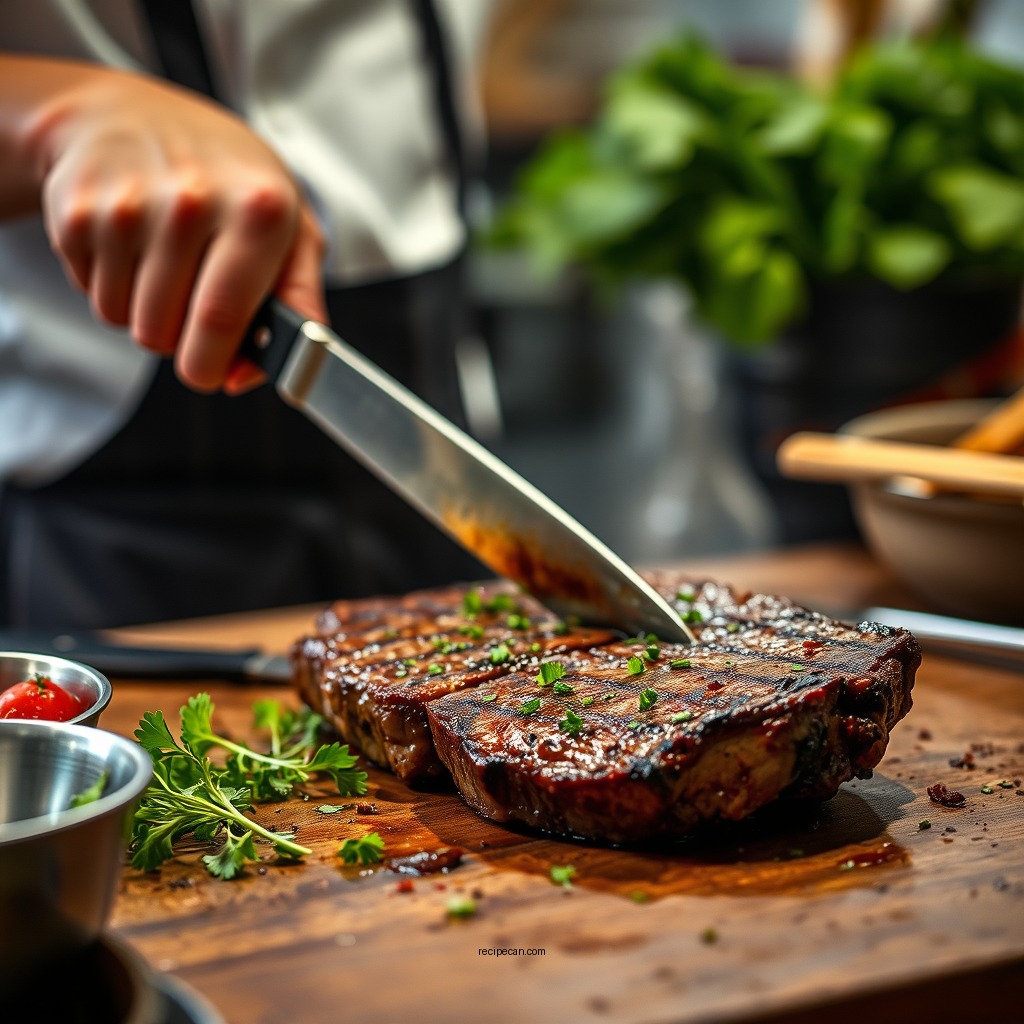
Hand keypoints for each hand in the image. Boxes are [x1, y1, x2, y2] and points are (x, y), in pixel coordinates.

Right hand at [29, 63, 325, 391]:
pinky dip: (113, 287)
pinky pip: (93, 296)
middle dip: (180, 341)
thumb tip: (249, 374)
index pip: (221, 319)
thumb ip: (296, 306)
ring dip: (147, 313)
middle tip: (195, 300)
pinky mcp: (75, 212)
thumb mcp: (293, 230)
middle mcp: (190, 201)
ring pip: (126, 322)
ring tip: (167, 264)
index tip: (212, 372)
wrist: (132, 115)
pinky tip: (132, 246)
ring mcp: (125, 204)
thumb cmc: (229, 182)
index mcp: (258, 208)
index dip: (211, 364)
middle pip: (164, 333)